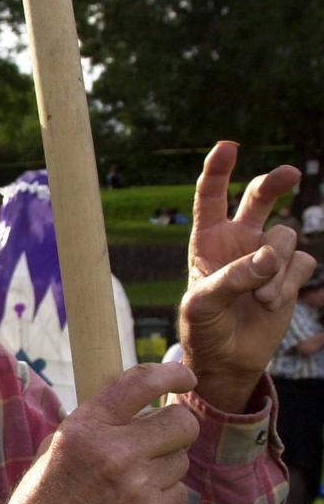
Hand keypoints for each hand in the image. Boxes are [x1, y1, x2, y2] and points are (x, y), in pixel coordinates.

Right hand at [0, 362, 199, 503]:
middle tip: (165, 435)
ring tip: (132, 483)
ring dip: (166, 466)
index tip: (184, 376)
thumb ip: (95, 424)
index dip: (171, 374)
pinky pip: (179, 495)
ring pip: (181, 460)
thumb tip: (139, 402)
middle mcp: (114, 453)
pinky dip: (163, 499)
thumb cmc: (39, 502)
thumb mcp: (55, 449)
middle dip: (178, 426)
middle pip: (180, 422)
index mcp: (84, 428)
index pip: (140, 383)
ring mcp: (137, 488)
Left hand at [180, 142, 316, 409]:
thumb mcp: (203, 304)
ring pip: (285, 237)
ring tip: (258, 299)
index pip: (211, 198)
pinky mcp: (290, 273)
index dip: (218, 170)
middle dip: (274, 182)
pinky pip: (301, 263)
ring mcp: (267, 255)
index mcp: (207, 240)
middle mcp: (238, 240)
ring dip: (275, 269)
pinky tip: (270, 304)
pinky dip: (287, 285)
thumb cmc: (204, 328)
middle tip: (290, 175)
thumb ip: (233, 278)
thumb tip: (269, 257)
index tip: (227, 146)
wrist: (228, 358)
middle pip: (258, 198)